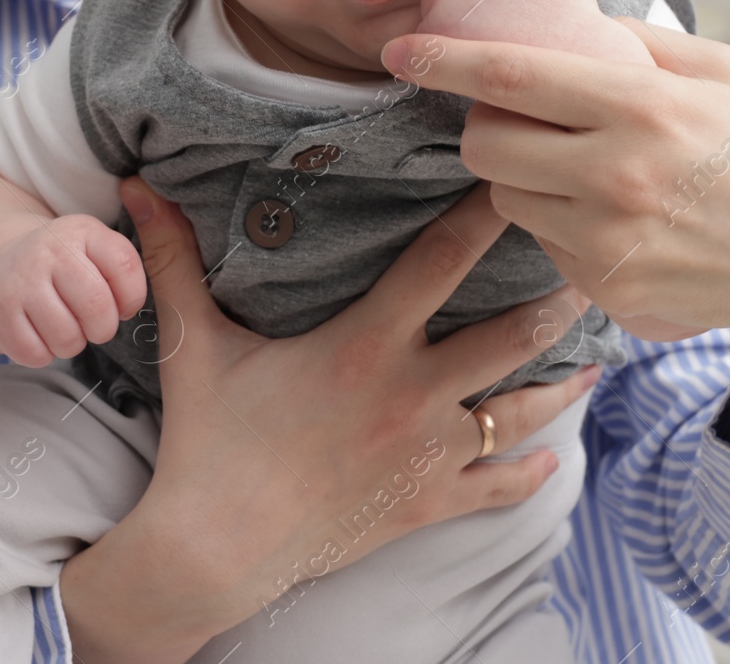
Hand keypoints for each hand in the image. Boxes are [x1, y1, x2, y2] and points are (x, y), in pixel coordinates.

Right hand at [0, 214, 145, 367]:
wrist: (2, 267)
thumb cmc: (64, 269)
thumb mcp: (95, 252)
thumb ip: (124, 272)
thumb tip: (127, 309)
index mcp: (83, 230)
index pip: (124, 265)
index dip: (132, 298)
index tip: (122, 306)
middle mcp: (50, 248)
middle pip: (97, 306)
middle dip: (103, 329)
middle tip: (93, 326)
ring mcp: (20, 278)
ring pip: (67, 337)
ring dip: (72, 345)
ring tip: (64, 328)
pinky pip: (35, 353)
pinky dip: (42, 354)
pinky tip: (38, 334)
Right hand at [59, 179, 600, 661]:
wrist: (215, 550)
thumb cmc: (208, 441)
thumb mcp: (193, 344)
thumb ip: (174, 260)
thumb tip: (133, 186)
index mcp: (365, 344)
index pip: (441, 261)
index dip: (486, 215)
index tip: (521, 179)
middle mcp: (412, 394)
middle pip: (511, 335)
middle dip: (558, 300)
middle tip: (595, 266)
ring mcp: (427, 454)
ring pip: (522, 412)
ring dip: (562, 383)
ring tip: (596, 358)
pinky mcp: (427, 505)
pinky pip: (498, 488)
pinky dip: (530, 472)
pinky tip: (554, 459)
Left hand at [378, 21, 729, 471]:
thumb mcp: (726, 73)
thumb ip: (641, 43)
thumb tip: (575, 21)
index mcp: (641, 106)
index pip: (510, 77)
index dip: (443, 60)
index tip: (399, 50)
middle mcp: (613, 174)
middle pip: (485, 147)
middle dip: (488, 128)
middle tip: (525, 121)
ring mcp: (606, 238)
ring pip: (505, 200)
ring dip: (522, 178)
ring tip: (582, 169)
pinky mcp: (606, 285)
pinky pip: (543, 243)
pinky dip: (558, 223)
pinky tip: (615, 216)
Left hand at [416, 0, 651, 65]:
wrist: (579, 60)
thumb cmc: (576, 14)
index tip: (496, 2)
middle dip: (459, 8)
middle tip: (497, 29)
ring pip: (429, 15)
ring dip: (448, 35)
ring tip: (490, 48)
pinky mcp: (433, 33)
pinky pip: (420, 48)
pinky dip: (439, 61)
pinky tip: (474, 67)